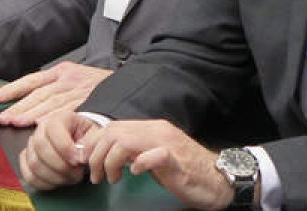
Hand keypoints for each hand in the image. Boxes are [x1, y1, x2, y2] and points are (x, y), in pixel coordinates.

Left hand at [0, 62, 111, 126]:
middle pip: (39, 93)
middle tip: (6, 117)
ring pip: (51, 102)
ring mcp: (79, 90)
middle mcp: (69, 79)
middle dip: (20, 105)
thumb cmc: (98, 84)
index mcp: (63, 70)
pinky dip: (54, 118)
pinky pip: (67, 111)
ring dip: (32, 113)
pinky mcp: (88, 101)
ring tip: (17, 122)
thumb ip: (55, 86)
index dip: (14, 88)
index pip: (33, 80)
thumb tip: (26, 101)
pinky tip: (42, 125)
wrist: (127, 84)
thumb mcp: (76, 76)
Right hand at [18, 111, 96, 189]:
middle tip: (77, 173)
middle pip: (42, 148)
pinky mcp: (26, 160)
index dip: (65, 148)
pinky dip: (44, 183)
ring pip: (34, 164)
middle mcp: (40, 129)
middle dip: (61, 166)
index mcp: (58, 118)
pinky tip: (59, 182)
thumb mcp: (93, 134)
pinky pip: (28, 175)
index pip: (54, 130)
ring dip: (55, 177)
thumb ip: (89, 142)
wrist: (80, 140)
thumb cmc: (87, 136)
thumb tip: (81, 156)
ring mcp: (31, 146)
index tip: (79, 161)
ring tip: (71, 178)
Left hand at [80, 120, 235, 209]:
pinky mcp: (176, 160)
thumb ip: (134, 151)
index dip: (94, 144)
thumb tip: (107, 154)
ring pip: (125, 141)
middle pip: (114, 132)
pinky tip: (136, 173)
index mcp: (152, 128)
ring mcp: (168, 143)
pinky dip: (138, 164)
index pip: (113, 126)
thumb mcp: (154, 157)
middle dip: (97, 155)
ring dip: (110, 162)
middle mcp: (158, 131)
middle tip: (96, 175)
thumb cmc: (185, 170)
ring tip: (112, 178)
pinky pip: (152, 156)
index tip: (88, 163)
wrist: (218, 179)